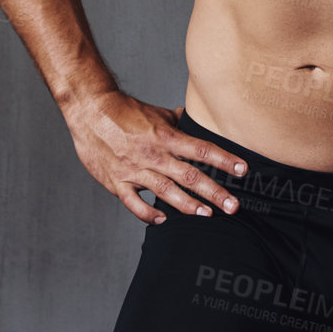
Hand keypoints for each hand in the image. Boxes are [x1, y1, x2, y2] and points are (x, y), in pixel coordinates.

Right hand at [65, 92, 249, 224]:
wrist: (90, 111)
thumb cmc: (125, 111)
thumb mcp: (157, 113)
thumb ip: (179, 121)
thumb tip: (200, 120)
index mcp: (166, 136)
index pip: (201, 150)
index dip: (223, 159)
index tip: (242, 169)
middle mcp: (153, 154)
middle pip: (189, 175)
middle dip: (213, 192)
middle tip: (233, 206)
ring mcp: (135, 170)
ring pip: (165, 191)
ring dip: (187, 205)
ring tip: (207, 215)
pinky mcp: (117, 182)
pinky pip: (133, 202)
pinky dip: (147, 213)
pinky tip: (162, 220)